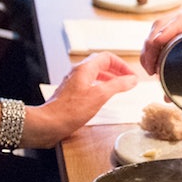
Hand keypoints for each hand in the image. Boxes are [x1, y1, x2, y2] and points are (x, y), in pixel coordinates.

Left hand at [23, 53, 137, 147]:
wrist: (49, 123)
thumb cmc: (70, 111)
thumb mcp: (100, 96)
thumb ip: (117, 86)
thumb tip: (131, 79)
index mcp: (85, 69)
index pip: (107, 57)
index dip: (122, 65)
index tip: (131, 76)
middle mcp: (78, 73)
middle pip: (101, 64)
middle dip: (116, 70)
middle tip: (127, 79)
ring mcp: (73, 83)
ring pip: (95, 74)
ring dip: (109, 78)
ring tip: (119, 87)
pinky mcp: (71, 94)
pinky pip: (89, 85)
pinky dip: (100, 87)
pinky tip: (103, 97)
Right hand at [140, 0, 181, 74]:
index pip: (180, 19)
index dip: (165, 31)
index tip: (155, 45)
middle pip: (162, 24)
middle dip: (151, 45)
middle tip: (150, 68)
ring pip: (159, 30)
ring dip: (150, 48)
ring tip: (150, 70)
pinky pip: (164, 36)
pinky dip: (156, 49)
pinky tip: (154, 65)